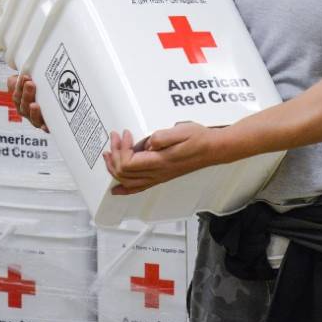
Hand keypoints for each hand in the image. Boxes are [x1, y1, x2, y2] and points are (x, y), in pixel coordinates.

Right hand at [7, 73, 48, 131]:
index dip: (19, 85)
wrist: (56, 101)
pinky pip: (45, 127)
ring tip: (34, 105)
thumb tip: (13, 76)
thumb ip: (22, 78)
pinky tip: (44, 126)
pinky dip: (44, 127)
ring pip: (32, 116)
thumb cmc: (40, 87)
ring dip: (33, 111)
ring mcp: (36, 119)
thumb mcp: (31, 80)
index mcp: (21, 99)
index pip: (17, 93)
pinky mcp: (47, 125)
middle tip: (30, 84)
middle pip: (23, 105)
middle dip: (26, 94)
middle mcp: (27, 110)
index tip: (25, 77)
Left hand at [103, 122, 222, 195]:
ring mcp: (158, 177)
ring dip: (114, 168)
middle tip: (115, 138)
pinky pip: (138, 188)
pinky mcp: (160, 176)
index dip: (121, 148)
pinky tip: (117, 190)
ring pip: (127, 181)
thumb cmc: (199, 139)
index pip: (128, 163)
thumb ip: (163, 137)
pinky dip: (125, 189)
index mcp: (160, 161)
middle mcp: (157, 173)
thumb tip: (148, 142)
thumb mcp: (182, 131)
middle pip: (124, 172)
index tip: (125, 133)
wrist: (212, 149)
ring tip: (109, 154)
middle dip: (114, 155)